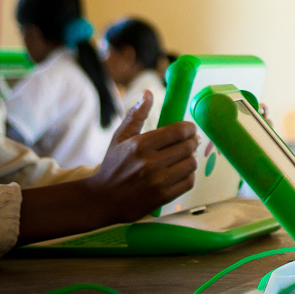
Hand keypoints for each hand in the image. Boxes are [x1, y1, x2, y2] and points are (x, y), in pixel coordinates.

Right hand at [84, 92, 198, 220]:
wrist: (102, 200)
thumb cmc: (113, 166)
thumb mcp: (120, 138)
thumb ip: (136, 116)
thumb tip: (148, 93)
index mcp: (141, 145)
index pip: (179, 130)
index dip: (189, 128)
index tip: (188, 129)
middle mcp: (150, 163)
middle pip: (188, 146)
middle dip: (192, 142)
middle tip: (188, 142)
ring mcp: (157, 182)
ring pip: (191, 164)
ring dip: (190, 159)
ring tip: (181, 158)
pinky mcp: (163, 197)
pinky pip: (189, 182)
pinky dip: (188, 176)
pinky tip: (179, 173)